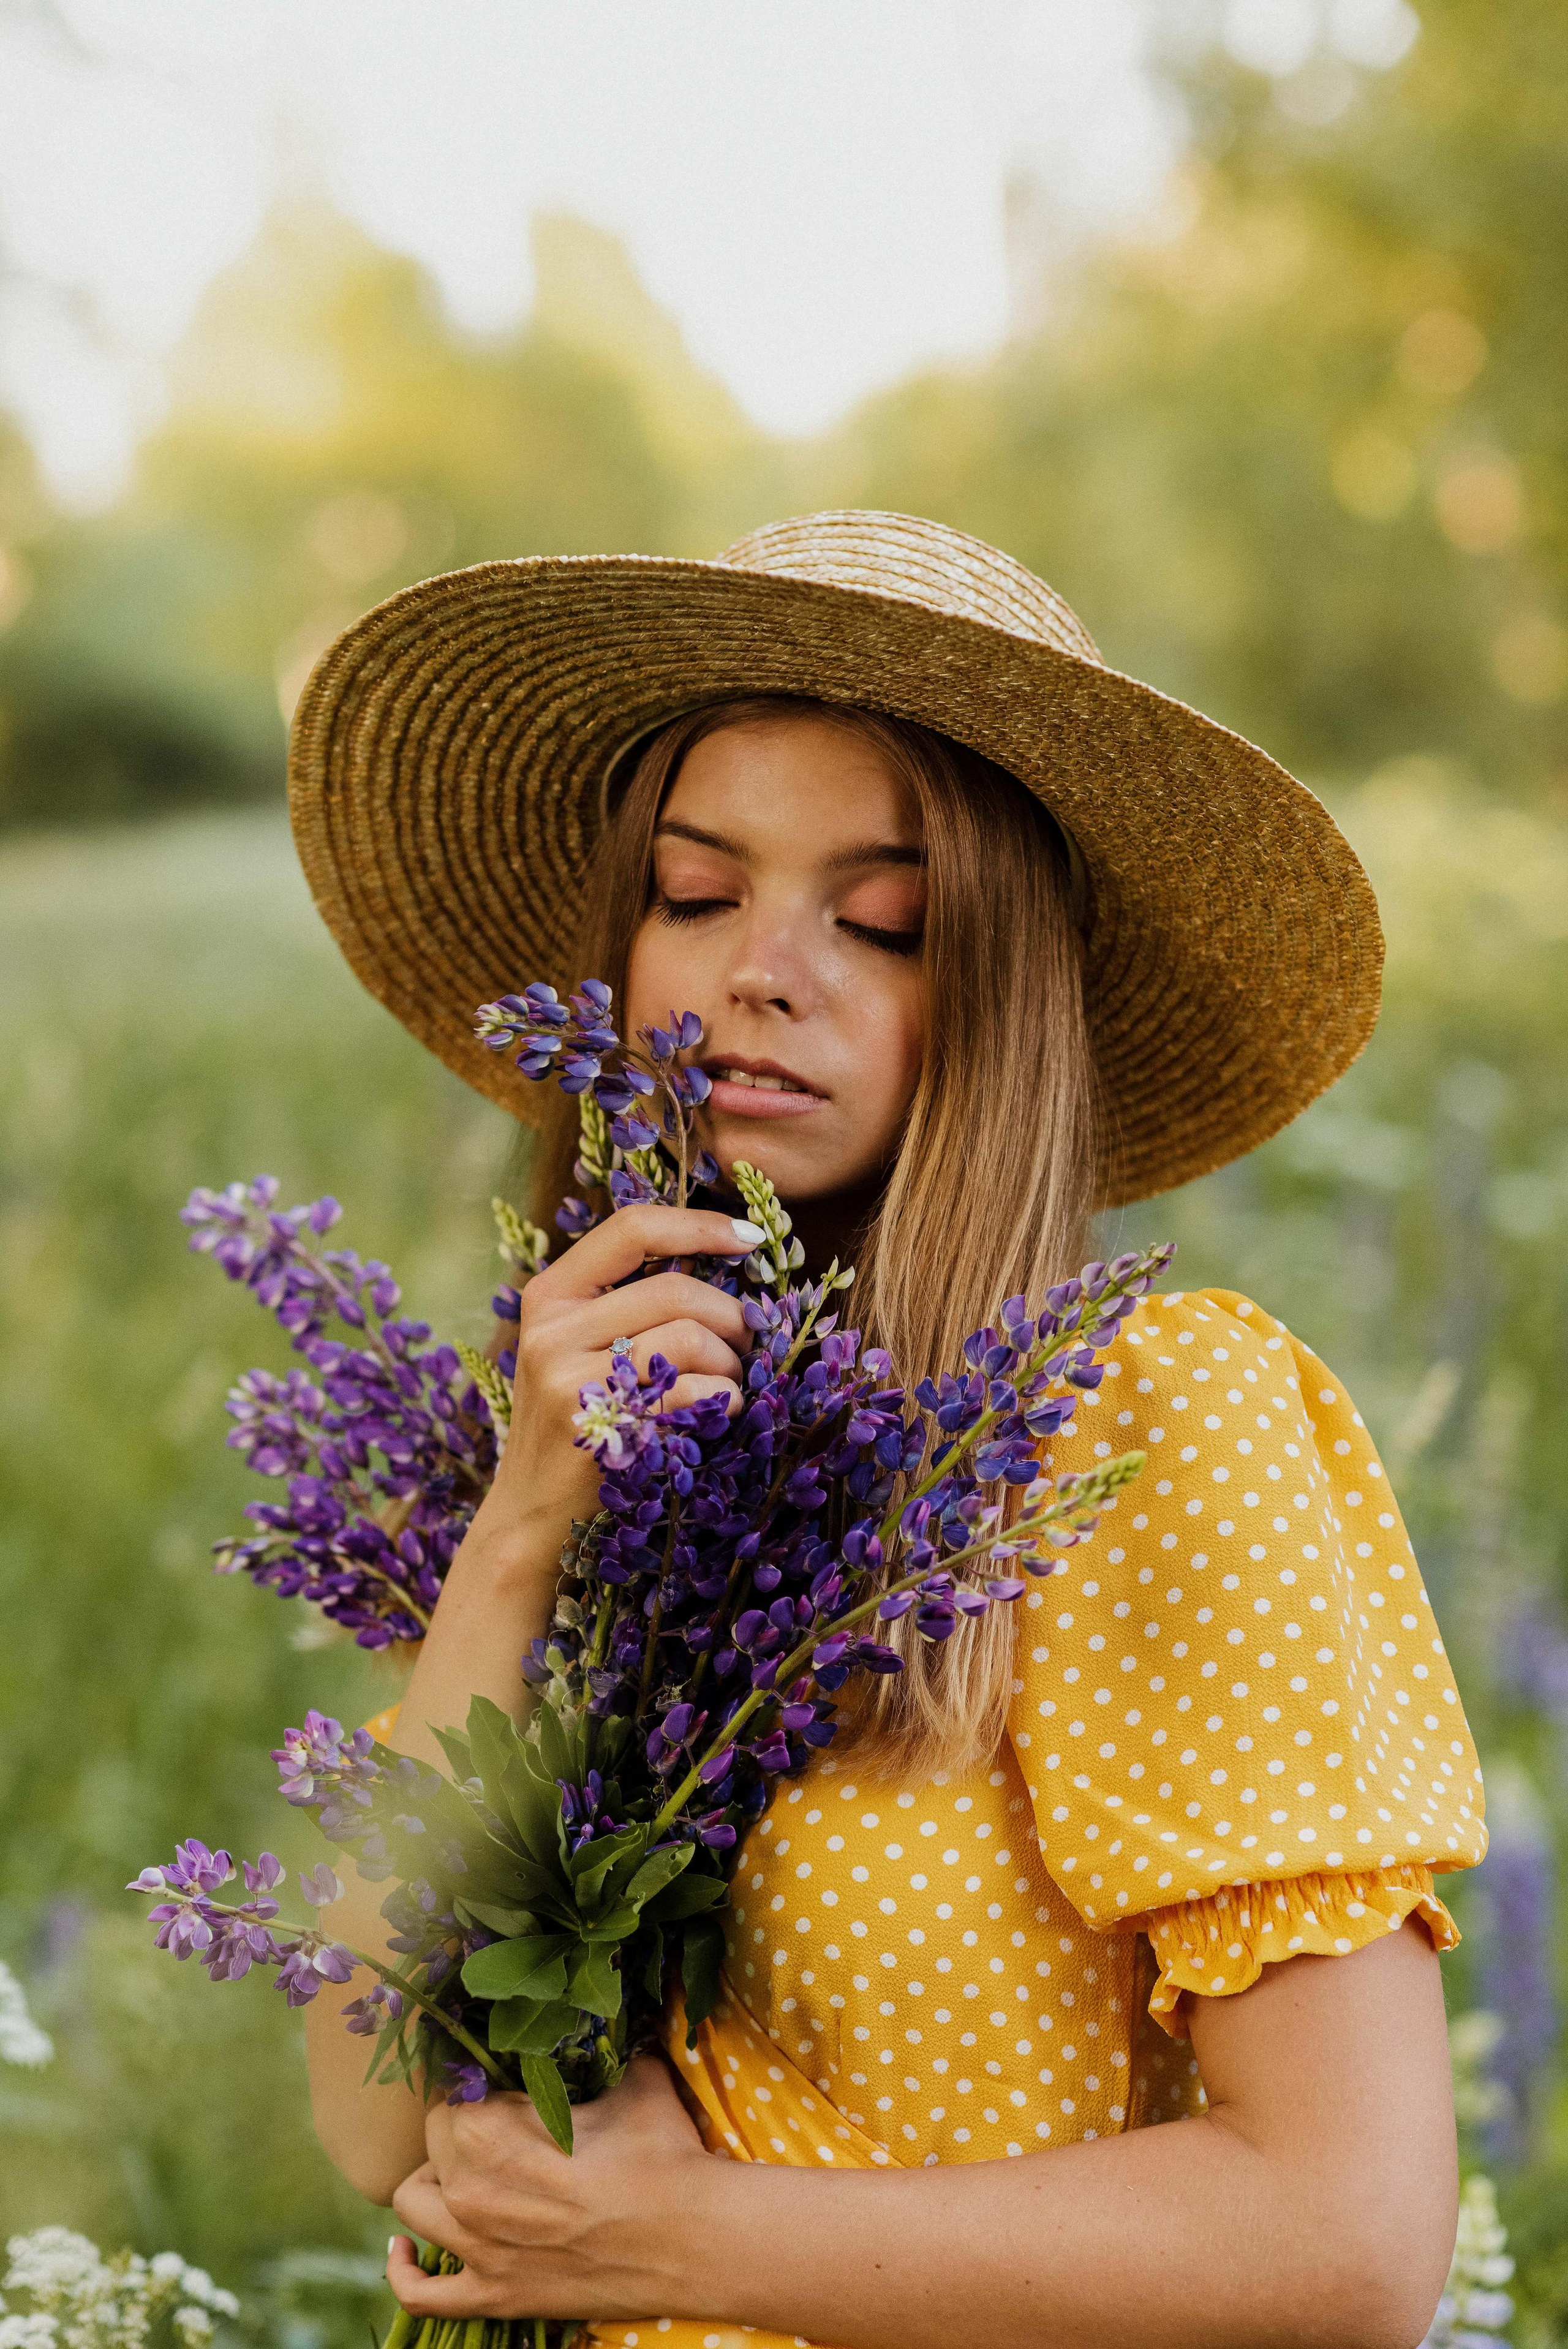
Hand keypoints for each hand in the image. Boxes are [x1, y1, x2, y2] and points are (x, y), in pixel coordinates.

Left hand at [387, 2055, 715, 2322]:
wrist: (692, 2238)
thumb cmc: (661, 2153)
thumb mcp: (633, 2082)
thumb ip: (608, 2054)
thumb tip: (610, 2028)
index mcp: (490, 2130)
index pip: (450, 2096)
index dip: (475, 2089)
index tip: (498, 2089)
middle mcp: (468, 2190)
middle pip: (431, 2145)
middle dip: (458, 2132)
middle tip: (499, 2128)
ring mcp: (476, 2249)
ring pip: (412, 2205)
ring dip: (432, 2185)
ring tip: (462, 2175)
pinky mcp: (493, 2296)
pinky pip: (420, 2294)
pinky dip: (406, 2271)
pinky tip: (408, 2248)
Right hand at [473, 1203, 762, 1543]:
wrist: (532, 1512)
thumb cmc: (579, 1419)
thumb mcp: (579, 1347)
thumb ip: (628, 1300)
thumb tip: (722, 1252)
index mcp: (551, 1294)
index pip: (631, 1228)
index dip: (699, 1225)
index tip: (750, 1236)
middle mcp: (552, 1329)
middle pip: (676, 1289)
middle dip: (732, 1316)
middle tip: (747, 1343)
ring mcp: (569, 1378)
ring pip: (690, 1337)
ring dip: (731, 1362)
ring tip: (727, 1383)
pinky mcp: (600, 1426)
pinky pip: (694, 1391)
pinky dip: (725, 1399)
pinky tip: (718, 1412)